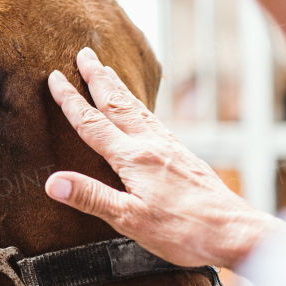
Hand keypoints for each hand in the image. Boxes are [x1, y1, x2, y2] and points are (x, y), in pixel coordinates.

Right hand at [45, 47, 285, 268]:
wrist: (233, 232)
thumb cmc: (183, 231)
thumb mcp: (129, 219)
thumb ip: (90, 197)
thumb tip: (52, 181)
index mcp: (133, 159)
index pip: (93, 124)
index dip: (71, 100)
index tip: (54, 78)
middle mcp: (151, 145)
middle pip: (117, 104)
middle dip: (97, 78)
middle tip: (83, 53)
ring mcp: (170, 148)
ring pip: (137, 109)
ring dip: (118, 87)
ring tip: (107, 69)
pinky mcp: (183, 156)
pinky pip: (153, 120)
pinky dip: (138, 106)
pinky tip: (140, 110)